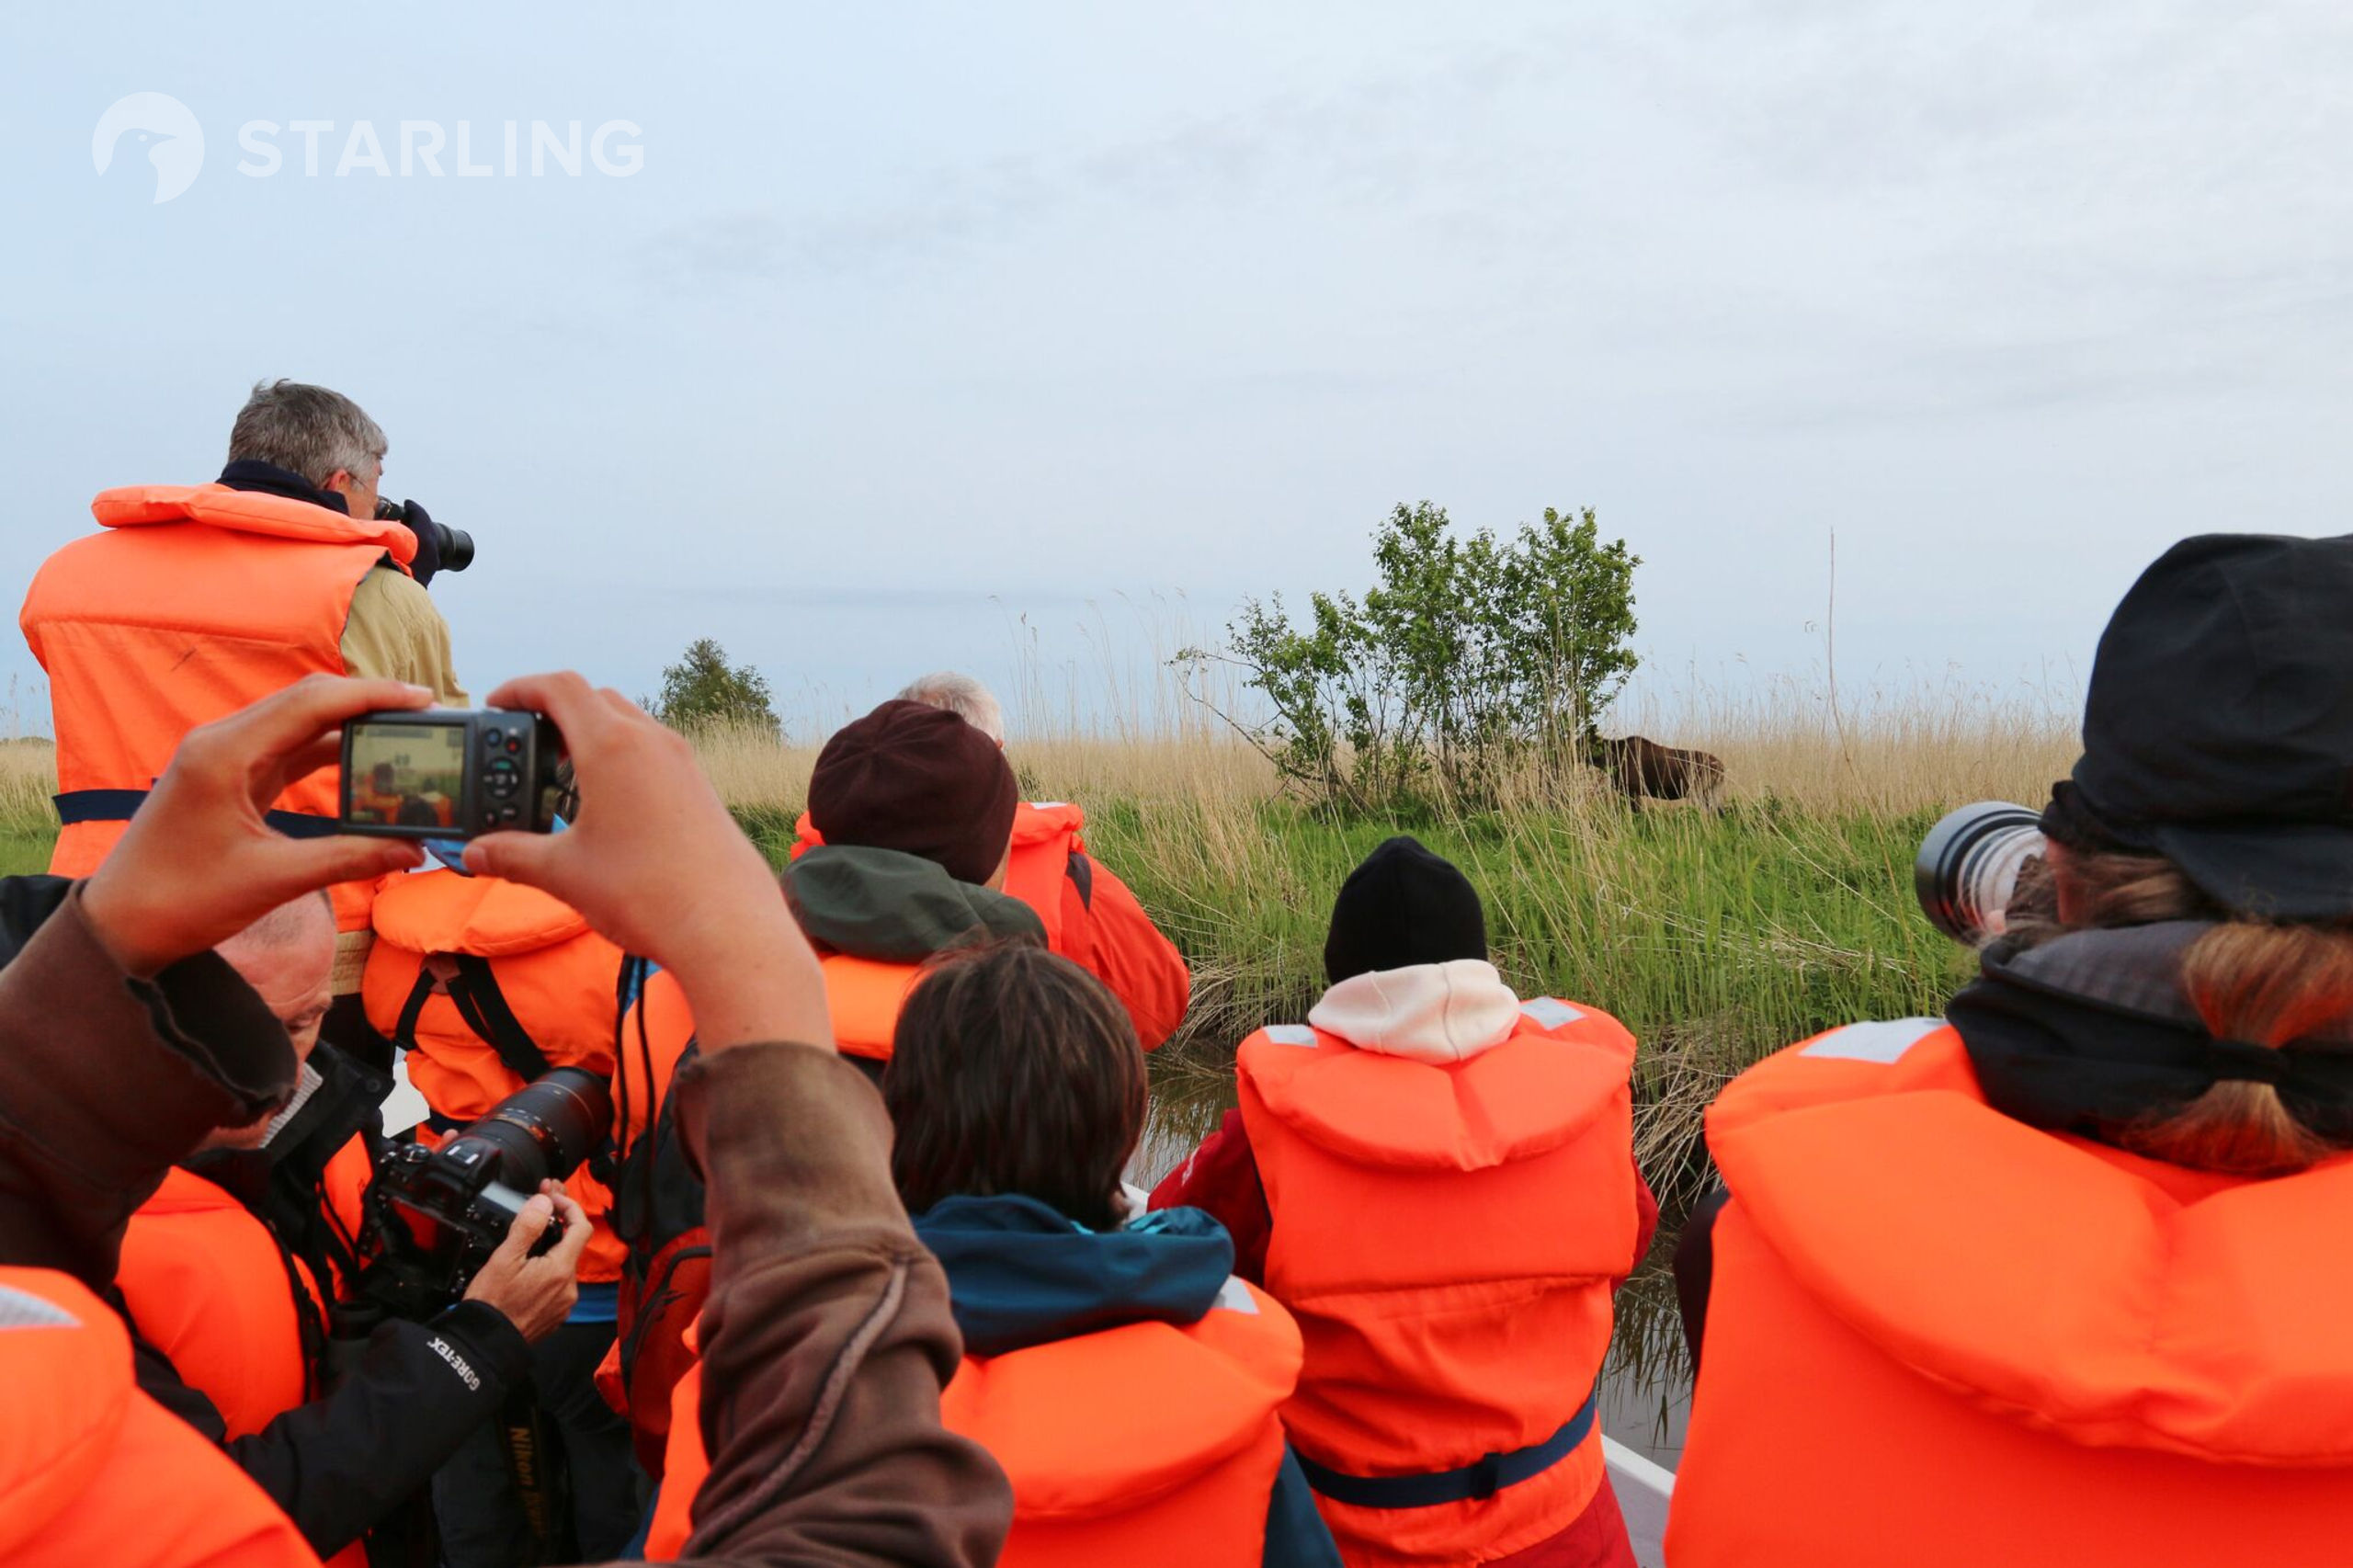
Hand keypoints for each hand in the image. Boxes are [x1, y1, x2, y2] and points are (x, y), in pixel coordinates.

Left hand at [82, 675, 432, 976]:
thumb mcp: (274, 880)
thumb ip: (348, 858)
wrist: (121, 925)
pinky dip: (327, 752)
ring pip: (298, 724)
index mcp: (224, 753)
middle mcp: (222, 742)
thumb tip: (413, 851)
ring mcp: (223, 758)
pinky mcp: (229, 778)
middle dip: (367, 704)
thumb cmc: (183, 901)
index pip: (311, 704)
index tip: (423, 699)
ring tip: (403, 736)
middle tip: (424, 715)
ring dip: (349, 727)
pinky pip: (287, 751)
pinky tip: (363, 764)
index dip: (371, 696)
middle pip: (307, 702)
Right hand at [462, 672, 831, 1052]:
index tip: (496, 703)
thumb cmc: (647, 892)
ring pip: (630, 725)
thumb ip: (512, 855)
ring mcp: (683, 763)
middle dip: (555, 713)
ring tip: (562, 782)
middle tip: (526, 746)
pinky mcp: (700, 789)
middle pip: (596, 700)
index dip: (521, 688)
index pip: (561, 687)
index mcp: (613, 746)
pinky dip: (622, 762)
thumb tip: (475, 854)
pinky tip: (606, 808)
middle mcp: (652, 743)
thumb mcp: (565, 873)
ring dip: (592, 738)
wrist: (727, 926)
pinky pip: (654, 754)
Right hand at [463, 1182, 588, 1343]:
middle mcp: (569, 1288)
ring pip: (563, 1265)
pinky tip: (529, 1266)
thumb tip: (544, 1202)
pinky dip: (547, 1270)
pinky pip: (557, 1284)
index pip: (581, 1227)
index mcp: (561, 1270)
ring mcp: (564, 1303)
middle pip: (572, 1245)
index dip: (569, 1207)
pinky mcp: (556, 1314)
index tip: (551, 1199)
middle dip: (557, 1224)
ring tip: (530, 1236)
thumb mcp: (505, 1258)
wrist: (485, 1344)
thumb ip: (527, 1226)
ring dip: (551, 1248)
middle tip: (539, 1207)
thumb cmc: (491, 1304)